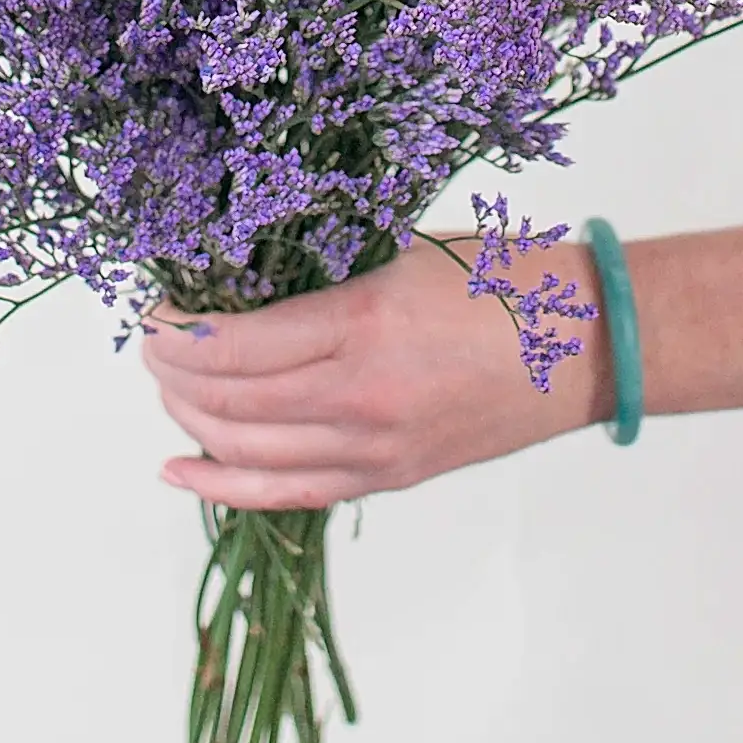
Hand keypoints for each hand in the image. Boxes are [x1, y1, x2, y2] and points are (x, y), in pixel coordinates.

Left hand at [139, 236, 613, 508]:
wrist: (588, 343)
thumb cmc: (505, 277)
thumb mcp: (402, 249)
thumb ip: (322, 271)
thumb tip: (239, 278)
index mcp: (362, 325)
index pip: (233, 345)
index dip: (176, 332)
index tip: (155, 310)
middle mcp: (360, 398)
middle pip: (226, 402)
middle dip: (171, 374)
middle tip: (153, 343)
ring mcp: (374, 449)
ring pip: (246, 452)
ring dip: (190, 420)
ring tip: (168, 387)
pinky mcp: (389, 478)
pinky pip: (287, 493)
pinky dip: (223, 485)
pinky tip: (181, 468)